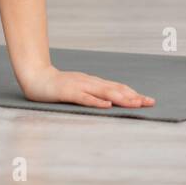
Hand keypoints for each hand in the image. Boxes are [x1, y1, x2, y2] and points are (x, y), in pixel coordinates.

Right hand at [19, 65, 155, 108]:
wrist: (36, 78)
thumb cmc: (58, 86)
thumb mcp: (80, 89)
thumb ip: (94, 93)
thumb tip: (111, 102)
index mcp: (94, 83)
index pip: (118, 88)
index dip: (134, 94)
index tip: (148, 100)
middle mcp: (90, 83)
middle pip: (116, 89)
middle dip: (134, 96)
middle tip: (149, 102)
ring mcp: (80, 86)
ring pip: (104, 93)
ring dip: (121, 98)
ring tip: (135, 103)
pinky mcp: (69, 92)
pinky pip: (84, 98)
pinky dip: (96, 102)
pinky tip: (106, 106)